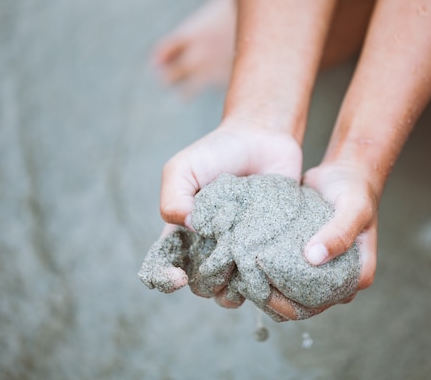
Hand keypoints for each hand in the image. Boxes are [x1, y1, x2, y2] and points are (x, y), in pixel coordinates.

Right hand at [159, 122, 302, 306]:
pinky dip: (263, 281)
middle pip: (200, 286)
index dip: (164, 279)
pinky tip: (265, 266)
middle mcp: (210, 248)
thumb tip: (191, 231)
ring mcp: (240, 251)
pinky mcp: (267, 249)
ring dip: (233, 290)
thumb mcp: (182, 168)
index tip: (178, 278)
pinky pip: (263, 278)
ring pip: (230, 291)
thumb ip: (173, 199)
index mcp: (182, 233)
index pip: (162, 268)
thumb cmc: (217, 152)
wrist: (263, 139)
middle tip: (220, 262)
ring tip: (243, 270)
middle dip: (206, 284)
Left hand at [254, 160, 379, 320]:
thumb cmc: (354, 190)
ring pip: (289, 292)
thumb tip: (314, 258)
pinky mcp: (301, 257)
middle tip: (247, 282)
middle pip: (301, 305)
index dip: (291, 304)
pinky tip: (245, 262)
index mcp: (355, 277)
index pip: (320, 304)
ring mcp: (318, 269)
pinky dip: (265, 271)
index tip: (266, 287)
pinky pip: (283, 272)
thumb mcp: (354, 208)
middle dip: (273, 299)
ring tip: (243, 273)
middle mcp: (336, 279)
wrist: (345, 172)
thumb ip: (339, 232)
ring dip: (266, 287)